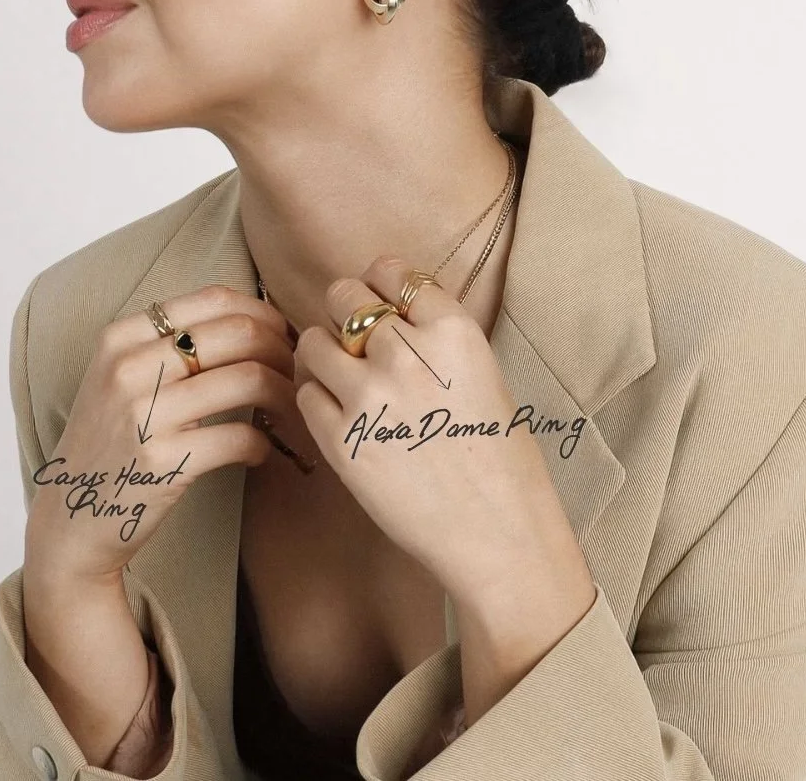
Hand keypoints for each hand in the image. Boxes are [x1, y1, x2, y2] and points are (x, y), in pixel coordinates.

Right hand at [25, 285, 297, 582]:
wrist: (71, 521)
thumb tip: (261, 320)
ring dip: (285, 395)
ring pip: (249, 379)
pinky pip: (242, 437)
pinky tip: (261, 451)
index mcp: (122, 337)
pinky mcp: (163, 462)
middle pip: (240, 333)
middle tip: (297, 374)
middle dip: (284, 351)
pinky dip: (264, 443)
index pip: (215, 299)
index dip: (264, 314)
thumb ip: (175, 343)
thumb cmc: (113, 442)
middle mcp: (129, 368)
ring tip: (290, 411)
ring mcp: (143, 414)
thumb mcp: (124, 377)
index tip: (284, 337)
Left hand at [292, 256, 572, 604]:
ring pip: (314, 341)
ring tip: (342, 376)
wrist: (497, 532)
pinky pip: (306, 393)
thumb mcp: (482, 373)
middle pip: (345, 296)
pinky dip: (317, 398)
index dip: (380, 283)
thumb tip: (390, 315)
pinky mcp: (341, 439)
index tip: (379, 299)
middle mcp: (407, 354)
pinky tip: (340, 415)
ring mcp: (369, 396)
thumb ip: (435, 339)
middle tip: (354, 336)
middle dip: (346, 312)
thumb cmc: (499, 457)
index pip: (393, 271)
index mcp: (453, 331)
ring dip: (324, 353)